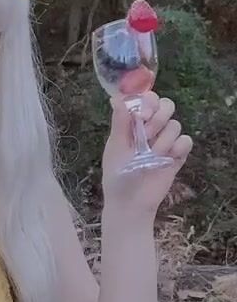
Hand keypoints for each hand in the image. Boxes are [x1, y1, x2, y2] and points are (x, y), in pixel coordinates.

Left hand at [102, 91, 193, 217]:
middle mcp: (151, 129)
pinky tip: (167, 158)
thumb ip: (120, 123)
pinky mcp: (177, 155)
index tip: (141, 116)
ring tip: (152, 155)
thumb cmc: (117, 176)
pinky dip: (178, 147)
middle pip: (167, 105)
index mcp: (133, 124)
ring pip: (175, 124)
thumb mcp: (116, 148)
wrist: (130, 204)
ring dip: (163, 138)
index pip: (147, 99)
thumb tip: (117, 98)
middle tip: (146, 133)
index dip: (148, 102)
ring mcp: (165, 142)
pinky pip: (186, 141)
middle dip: (158, 116)